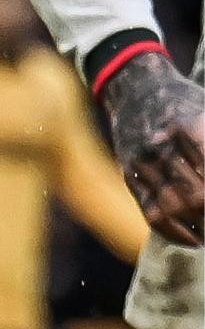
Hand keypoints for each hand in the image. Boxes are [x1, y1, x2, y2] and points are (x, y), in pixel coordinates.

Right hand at [100, 52, 204, 247]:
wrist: (135, 87)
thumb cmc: (185, 102)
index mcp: (191, 125)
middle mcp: (163, 143)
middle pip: (197, 195)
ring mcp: (143, 160)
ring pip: (174, 207)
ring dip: (199, 228)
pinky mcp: (129, 173)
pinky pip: (150, 210)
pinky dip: (173, 231)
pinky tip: (193, 240)